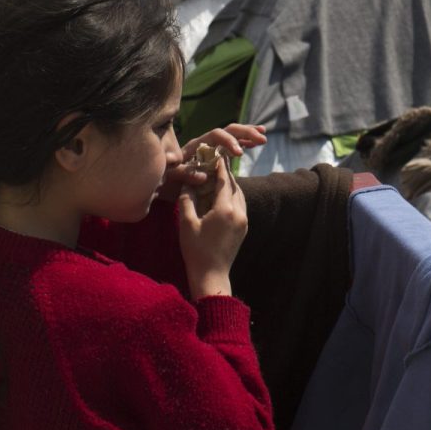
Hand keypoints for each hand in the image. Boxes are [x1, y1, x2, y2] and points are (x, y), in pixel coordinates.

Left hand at [161, 124, 265, 198]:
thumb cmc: (164, 180)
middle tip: (262, 139)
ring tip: (263, 137)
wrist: (161, 183)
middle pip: (228, 130)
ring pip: (232, 135)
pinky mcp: (215, 155)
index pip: (217, 135)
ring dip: (248, 135)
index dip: (229, 141)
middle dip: (246, 133)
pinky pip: (231, 145)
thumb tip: (202, 175)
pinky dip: (243, 143)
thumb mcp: (171, 177)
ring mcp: (211, 148)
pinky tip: (254, 144)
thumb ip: (183, 174)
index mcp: (196, 145)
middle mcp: (205, 143)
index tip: (240, 153)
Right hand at [177, 156, 245, 299]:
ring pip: (239, 196)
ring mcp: (244, 221)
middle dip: (225, 175)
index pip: (224, 181)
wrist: (212, 275)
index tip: (216, 154)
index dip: (220, 166)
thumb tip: (188, 183)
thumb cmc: (196, 250)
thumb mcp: (186, 223)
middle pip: (234, 186)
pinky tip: (222, 197)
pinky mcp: (244, 228)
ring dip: (229, 186)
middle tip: (216, 163)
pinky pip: (240, 206)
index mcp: (225, 210)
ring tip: (218, 178)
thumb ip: (187, 200)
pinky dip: (232, 197)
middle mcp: (239, 213)